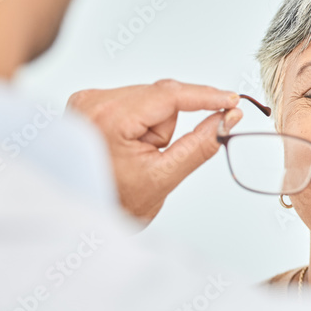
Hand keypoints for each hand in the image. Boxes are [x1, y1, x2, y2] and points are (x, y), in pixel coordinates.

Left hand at [67, 79, 242, 223]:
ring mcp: (89, 101)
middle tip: (156, 156)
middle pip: (160, 98)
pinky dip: (143, 123)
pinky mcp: (91, 104)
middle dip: (167, 127)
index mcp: (108, 117)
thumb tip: (227, 119)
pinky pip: (135, 103)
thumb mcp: (164, 176)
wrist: (78, 214)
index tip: (232, 100)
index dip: (205, 96)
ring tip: (137, 156)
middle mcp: (93, 101)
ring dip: (155, 127)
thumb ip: (200, 144)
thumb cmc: (114, 201)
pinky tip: (130, 147)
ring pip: (150, 100)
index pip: (169, 95)